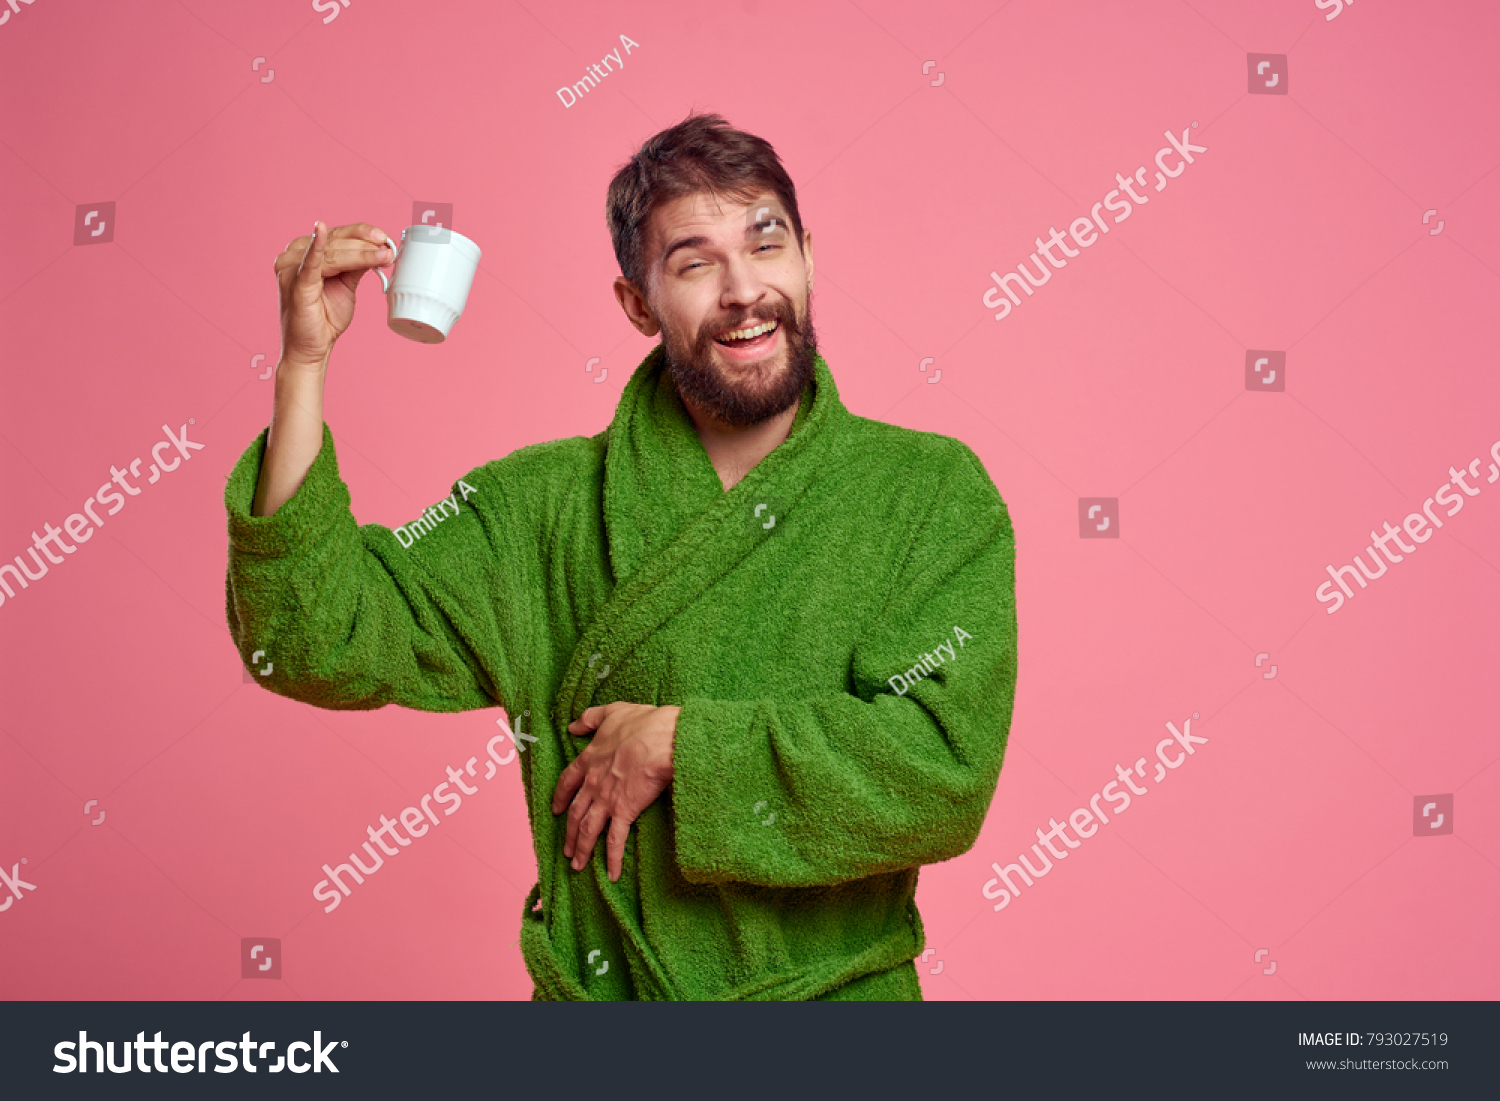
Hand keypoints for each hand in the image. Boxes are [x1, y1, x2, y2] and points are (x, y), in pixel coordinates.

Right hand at [273, 220, 392, 369]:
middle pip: (335, 241)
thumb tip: (379, 247)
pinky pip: (309, 263)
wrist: (312, 348)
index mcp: (303, 251)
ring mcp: (291, 269)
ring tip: (384, 254)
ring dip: (361, 253)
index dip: (361, 233)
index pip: (336, 234)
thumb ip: (356, 265)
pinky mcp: (295, 284)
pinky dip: (317, 247)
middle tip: (388, 247)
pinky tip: (322, 230)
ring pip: (332, 254)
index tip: (385, 238)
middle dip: (365, 244)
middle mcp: (293, 255)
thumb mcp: (346, 284)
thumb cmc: (325, 317)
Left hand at [551, 702, 680, 881]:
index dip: (560, 797)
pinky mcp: (625, 811)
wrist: (665, 738)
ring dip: (582, 849)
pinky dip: (612, 859)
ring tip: (578, 865)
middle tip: (566, 848)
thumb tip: (572, 725)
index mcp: (590, 759)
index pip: (568, 781)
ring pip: (587, 829)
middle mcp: (593, 782)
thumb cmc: (645, 722)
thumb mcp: (613, 711)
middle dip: (569, 833)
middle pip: (575, 812)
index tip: (556, 809)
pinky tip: (611, 874)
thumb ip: (590, 718)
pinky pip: (615, 840)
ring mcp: (607, 798)